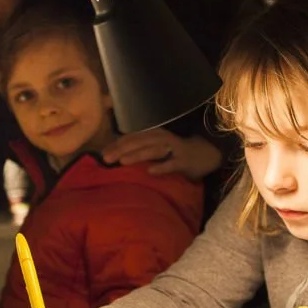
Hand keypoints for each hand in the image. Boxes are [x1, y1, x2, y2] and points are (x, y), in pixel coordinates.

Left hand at [102, 131, 221, 179]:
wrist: (206, 154)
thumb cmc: (175, 153)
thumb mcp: (157, 149)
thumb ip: (140, 151)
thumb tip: (116, 156)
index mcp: (154, 135)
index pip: (132, 138)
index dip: (116, 144)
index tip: (102, 154)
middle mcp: (162, 139)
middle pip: (139, 142)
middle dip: (122, 149)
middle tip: (106, 158)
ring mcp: (173, 150)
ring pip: (153, 150)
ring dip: (137, 155)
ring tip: (122, 161)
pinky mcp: (184, 161)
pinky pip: (172, 164)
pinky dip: (162, 167)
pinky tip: (151, 171)